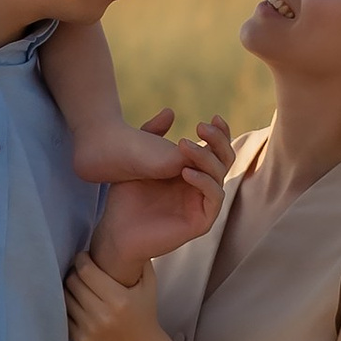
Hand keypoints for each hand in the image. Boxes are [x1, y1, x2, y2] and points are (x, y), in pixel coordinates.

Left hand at [65, 245, 161, 340]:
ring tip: (76, 284)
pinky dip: (67, 306)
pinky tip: (76, 301)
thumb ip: (141, 261)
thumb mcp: (149, 285)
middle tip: (79, 270)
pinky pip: (64, 315)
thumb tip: (128, 237)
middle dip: (74, 272)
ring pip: (66, 298)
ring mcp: (89, 329)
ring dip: (69, 288)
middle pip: (73, 283)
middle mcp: (102, 314)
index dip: (81, 259)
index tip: (84, 256)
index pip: (86, 271)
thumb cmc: (145, 313)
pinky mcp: (81, 340)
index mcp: (119, 299)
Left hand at [88, 111, 223, 278]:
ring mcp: (203, 205)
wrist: (116, 228)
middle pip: (225, 159)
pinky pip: (214, 197)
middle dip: (217, 141)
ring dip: (205, 157)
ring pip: (220, 175)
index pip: (216, 150)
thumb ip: (154, 136)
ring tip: (184, 145)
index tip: (214, 117)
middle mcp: (202, 187)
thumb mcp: (141, 159)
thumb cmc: (126, 196)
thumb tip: (170, 111)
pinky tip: (186, 171)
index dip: (220, 133)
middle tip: (201, 126)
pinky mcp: (202, 222)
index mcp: (192, 172)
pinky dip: (204, 182)